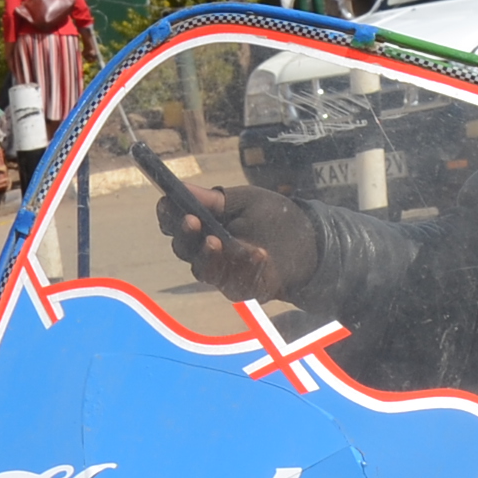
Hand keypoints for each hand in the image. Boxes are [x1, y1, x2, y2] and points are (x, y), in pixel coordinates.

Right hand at [157, 180, 320, 300]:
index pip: (173, 222)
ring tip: (217, 241)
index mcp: (201, 226)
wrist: (309, 243)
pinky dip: (247, 267)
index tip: (168, 201)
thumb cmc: (272, 217)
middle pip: (183, 248)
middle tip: (193, 220)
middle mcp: (205, 252)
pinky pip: (236, 283)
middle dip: (186, 234)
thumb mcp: (245, 201)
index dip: (168, 213)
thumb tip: (182, 188)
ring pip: (203, 270)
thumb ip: (214, 200)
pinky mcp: (241, 289)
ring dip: (209, 255)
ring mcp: (221, 273)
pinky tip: (258, 253)